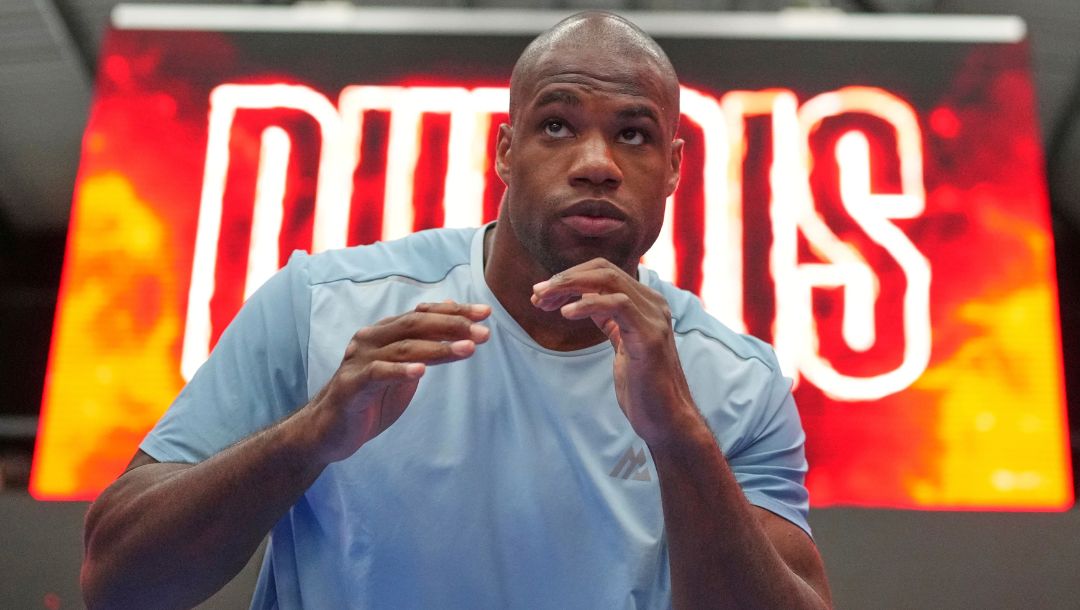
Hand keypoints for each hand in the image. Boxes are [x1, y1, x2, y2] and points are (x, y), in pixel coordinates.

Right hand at [304, 301, 490, 463]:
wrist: (329, 431)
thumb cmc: (369, 398)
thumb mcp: (402, 369)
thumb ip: (423, 344)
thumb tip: (452, 316)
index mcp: (384, 332)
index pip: (423, 314)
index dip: (454, 311)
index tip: (485, 314)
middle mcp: (371, 339)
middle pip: (415, 324)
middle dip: (453, 326)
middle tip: (484, 332)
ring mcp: (359, 360)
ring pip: (403, 347)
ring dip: (438, 348)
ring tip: (468, 349)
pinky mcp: (351, 385)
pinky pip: (378, 373)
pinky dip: (400, 371)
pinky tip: (421, 372)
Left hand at [531, 259, 695, 445]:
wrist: (666, 420)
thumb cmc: (642, 386)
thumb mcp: (620, 343)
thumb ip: (608, 318)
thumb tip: (584, 296)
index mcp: (646, 303)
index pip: (604, 271)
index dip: (570, 277)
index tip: (542, 294)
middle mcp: (654, 304)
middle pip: (604, 270)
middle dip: (565, 278)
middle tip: (537, 293)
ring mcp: (654, 318)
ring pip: (609, 280)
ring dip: (570, 286)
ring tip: (544, 300)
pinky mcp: (650, 336)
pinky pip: (617, 304)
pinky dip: (588, 304)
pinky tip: (566, 313)